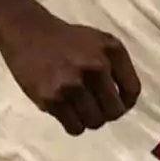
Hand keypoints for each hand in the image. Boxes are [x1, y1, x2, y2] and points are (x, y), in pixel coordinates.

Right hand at [0, 16, 141, 135]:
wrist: (27, 32)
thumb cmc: (67, 40)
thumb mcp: (100, 42)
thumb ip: (116, 67)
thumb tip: (125, 101)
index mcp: (112, 50)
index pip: (132, 91)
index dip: (126, 102)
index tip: (116, 103)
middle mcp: (95, 66)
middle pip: (114, 111)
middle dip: (106, 113)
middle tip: (95, 108)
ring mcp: (73, 84)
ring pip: (95, 122)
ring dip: (89, 119)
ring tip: (79, 108)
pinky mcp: (52, 98)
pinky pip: (74, 127)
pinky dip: (73, 124)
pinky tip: (67, 111)